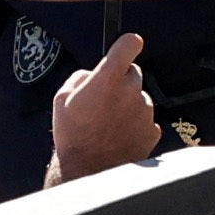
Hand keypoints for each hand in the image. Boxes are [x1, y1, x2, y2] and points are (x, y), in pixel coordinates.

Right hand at [46, 31, 158, 175]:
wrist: (88, 171)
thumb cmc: (73, 135)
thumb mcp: (61, 99)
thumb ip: (82, 77)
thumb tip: (94, 74)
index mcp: (108, 79)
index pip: (128, 45)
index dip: (128, 43)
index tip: (129, 44)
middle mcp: (131, 92)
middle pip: (133, 73)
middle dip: (121, 80)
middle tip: (104, 99)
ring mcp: (145, 112)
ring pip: (140, 98)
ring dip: (128, 105)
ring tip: (108, 124)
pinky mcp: (153, 130)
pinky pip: (145, 119)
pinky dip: (135, 124)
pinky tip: (118, 135)